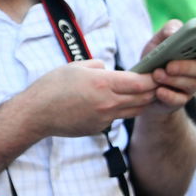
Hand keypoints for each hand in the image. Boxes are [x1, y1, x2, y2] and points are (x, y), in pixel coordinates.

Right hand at [20, 59, 159, 138]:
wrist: (37, 114)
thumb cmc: (53, 86)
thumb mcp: (76, 66)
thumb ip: (98, 66)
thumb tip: (109, 69)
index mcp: (103, 83)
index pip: (140, 82)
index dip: (152, 78)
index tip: (158, 72)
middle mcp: (108, 103)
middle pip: (143, 98)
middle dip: (153, 90)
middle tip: (158, 82)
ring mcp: (105, 118)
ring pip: (134, 110)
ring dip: (141, 101)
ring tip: (143, 93)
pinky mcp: (99, 128)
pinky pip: (117, 118)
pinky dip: (120, 110)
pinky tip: (112, 103)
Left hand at [136, 23, 195, 114]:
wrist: (141, 85)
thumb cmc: (154, 59)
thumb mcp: (157, 42)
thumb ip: (167, 31)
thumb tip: (173, 33)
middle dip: (185, 67)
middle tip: (169, 66)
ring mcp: (190, 87)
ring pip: (190, 84)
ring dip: (172, 80)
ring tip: (156, 75)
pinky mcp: (179, 101)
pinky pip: (178, 100)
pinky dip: (168, 95)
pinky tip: (159, 91)